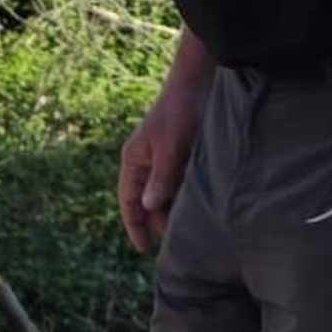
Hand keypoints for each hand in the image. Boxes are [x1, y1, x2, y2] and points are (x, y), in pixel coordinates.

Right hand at [118, 73, 209, 252]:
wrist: (200, 81)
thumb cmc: (181, 110)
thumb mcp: (171, 145)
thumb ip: (161, 176)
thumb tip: (149, 207)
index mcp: (134, 161)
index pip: (129, 203)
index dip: (135, 227)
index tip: (145, 250)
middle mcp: (147, 165)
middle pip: (149, 204)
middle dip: (159, 224)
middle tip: (178, 247)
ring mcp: (165, 162)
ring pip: (167, 197)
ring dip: (176, 213)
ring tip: (191, 235)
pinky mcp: (184, 159)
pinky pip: (182, 187)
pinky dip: (188, 200)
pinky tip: (202, 213)